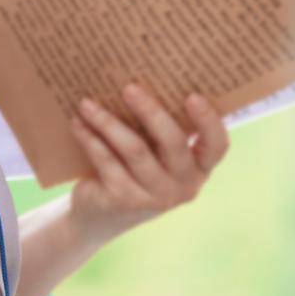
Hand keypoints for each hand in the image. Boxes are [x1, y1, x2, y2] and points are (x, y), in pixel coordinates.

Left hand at [67, 81, 230, 243]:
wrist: (100, 215)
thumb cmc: (131, 170)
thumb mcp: (152, 153)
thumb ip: (155, 129)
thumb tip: (135, 80)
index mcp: (198, 168)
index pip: (217, 146)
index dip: (209, 121)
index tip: (192, 95)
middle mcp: (184, 185)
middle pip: (173, 142)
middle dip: (150, 111)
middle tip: (129, 87)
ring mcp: (155, 196)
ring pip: (135, 150)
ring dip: (108, 122)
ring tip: (87, 103)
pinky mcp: (125, 200)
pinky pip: (107, 161)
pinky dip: (90, 138)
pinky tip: (77, 123)